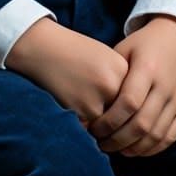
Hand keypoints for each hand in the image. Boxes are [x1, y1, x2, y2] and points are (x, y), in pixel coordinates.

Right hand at [6, 17, 128, 123]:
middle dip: (111, 120)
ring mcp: (99, 97)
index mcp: (122, 68)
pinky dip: (80, 123)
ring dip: (95, 124)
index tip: (109, 104)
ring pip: (105, 126)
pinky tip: (70, 104)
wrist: (43, 46)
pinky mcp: (82, 110)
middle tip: (94, 110)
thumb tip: (127, 116)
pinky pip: (88, 129)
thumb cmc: (72, 52)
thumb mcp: (103, 58)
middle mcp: (114, 83)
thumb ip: (118, 81)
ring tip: (79, 103)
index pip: (131, 100)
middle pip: (121, 115)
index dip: (121, 106)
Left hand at [87, 16, 175, 157]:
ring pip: (156, 135)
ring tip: (114, 148)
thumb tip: (87, 108)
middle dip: (117, 140)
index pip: (128, 102)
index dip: (109, 121)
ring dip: (133, 148)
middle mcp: (165, 86)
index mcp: (148, 68)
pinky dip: (151, 149)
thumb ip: (110, 76)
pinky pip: (169, 137)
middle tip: (100, 143)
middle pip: (142, 124)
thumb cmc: (143, 45)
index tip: (93, 127)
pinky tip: (134, 149)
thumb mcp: (124, 50)